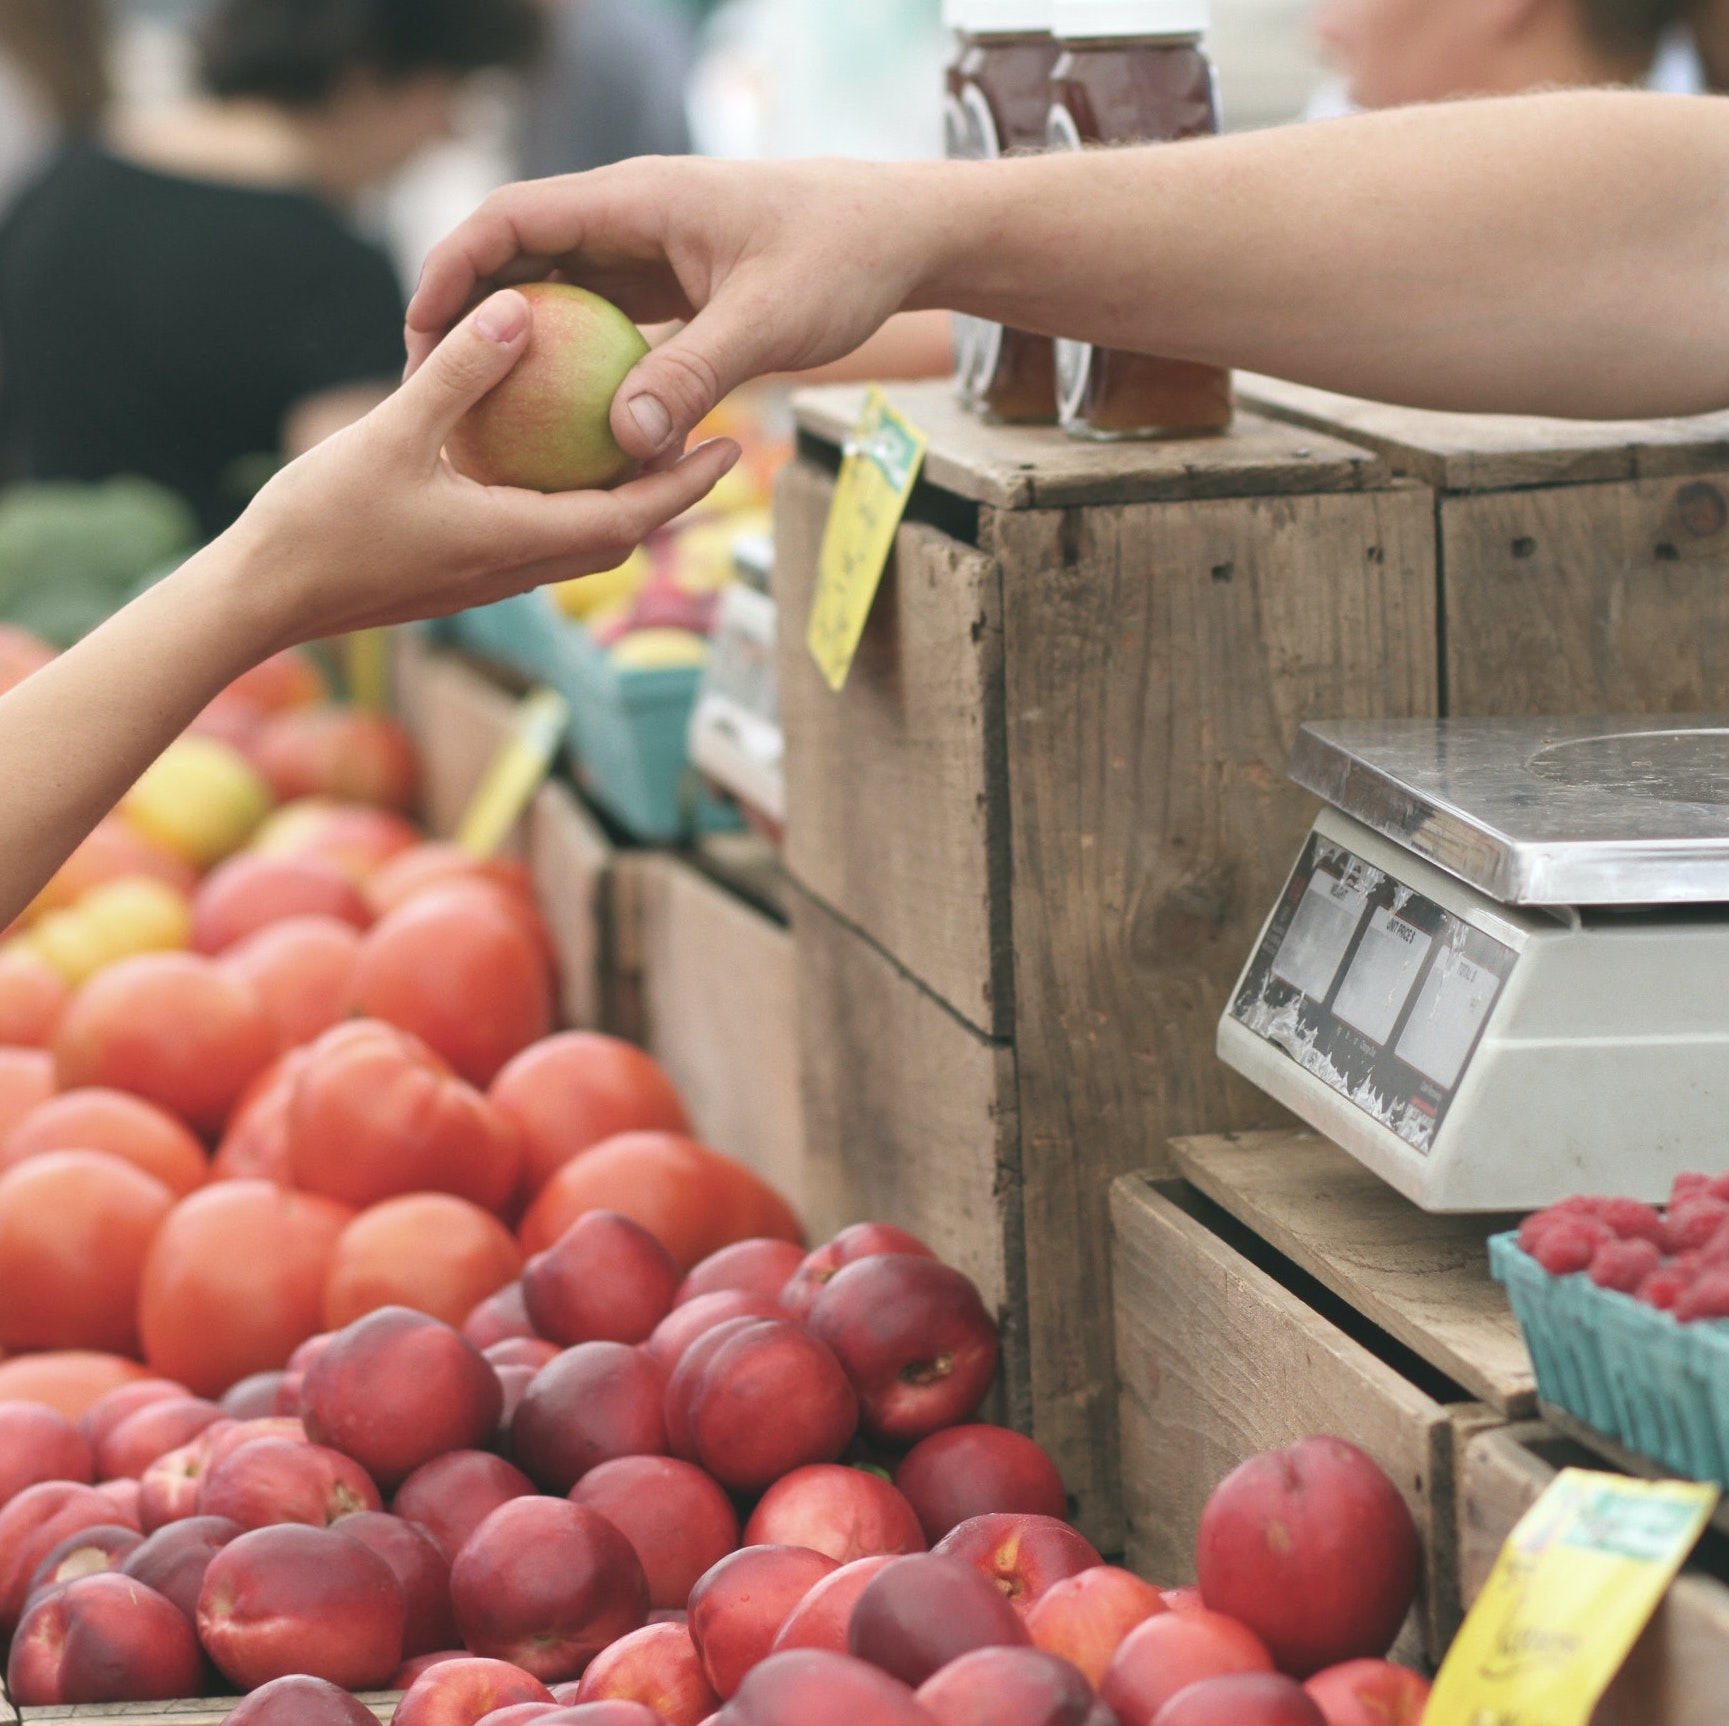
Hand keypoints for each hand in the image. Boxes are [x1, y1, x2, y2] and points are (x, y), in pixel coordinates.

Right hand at [231, 287, 739, 651]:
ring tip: (638, 446)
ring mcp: (487, 579)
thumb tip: (518, 309)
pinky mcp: (458, 576)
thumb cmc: (319, 524)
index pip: (631, 517)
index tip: (731, 448)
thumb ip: (458, 374)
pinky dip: (563, 505)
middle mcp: (515, 570)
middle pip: (619, 535)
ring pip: (578, 542)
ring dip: (618, 503)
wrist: (261, 601)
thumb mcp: (391, 433)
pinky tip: (546, 462)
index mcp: (516, 541)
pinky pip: (534, 538)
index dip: (687, 485)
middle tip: (703, 442)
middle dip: (668, 495)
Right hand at [406, 157, 944, 465]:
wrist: (899, 236)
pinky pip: (602, 322)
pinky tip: (562, 423)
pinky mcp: (670, 285)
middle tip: (432, 388)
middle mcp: (629, 218)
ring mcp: (648, 251)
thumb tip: (624, 443)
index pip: (511, 218)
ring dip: (519, 344)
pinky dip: (574, 363)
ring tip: (481, 413)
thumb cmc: (841, 259)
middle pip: (519, 255)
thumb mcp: (769, 322)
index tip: (419, 333)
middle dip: (468, 314)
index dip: (453, 270)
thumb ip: (695, 376)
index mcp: (635, 200)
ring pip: (557, 291)